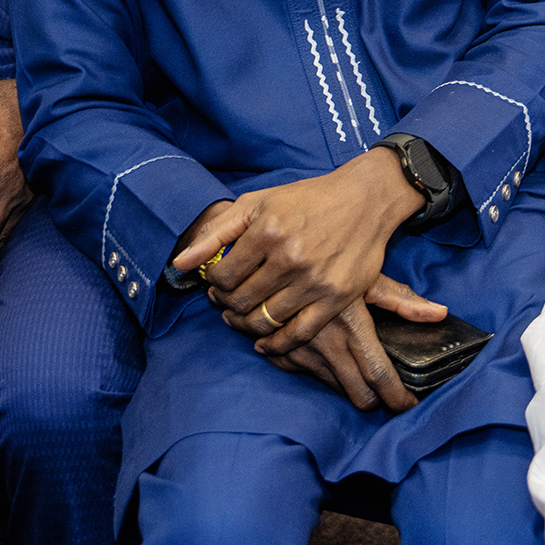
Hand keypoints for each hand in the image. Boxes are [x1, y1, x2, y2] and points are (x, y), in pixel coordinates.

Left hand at [169, 146, 424, 359]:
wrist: (364, 201)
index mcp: (267, 231)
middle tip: (226, 303)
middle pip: (241, 301)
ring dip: (245, 325)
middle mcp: (290, 257)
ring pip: (265, 320)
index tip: (216, 283)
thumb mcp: (257, 204)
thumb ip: (216, 233)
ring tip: (242, 318)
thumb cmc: (306, 199)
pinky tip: (264, 342)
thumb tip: (180, 263)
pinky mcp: (336, 298)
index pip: (223, 276)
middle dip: (226, 305)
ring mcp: (314, 280)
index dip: (213, 284)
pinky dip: (276, 345)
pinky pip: (297, 333)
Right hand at [260, 276, 446, 411]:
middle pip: (358, 394)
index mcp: (352, 326)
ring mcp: (300, 352)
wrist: (265, 256)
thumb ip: (400, 299)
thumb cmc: (325, 259)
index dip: (397, 398)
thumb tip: (440, 313)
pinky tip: (325, 357)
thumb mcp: (365, 275)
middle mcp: (326, 344)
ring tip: (356, 371)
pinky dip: (319, 371)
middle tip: (385, 392)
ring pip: (333, 387)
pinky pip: (305, 375)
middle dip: (375, 400)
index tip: (408, 404)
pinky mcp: (279, 353)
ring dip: (347, 385)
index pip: (379, 376)